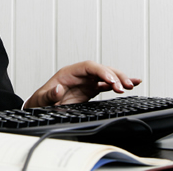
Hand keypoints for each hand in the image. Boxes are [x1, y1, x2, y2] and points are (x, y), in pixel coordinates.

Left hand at [23, 60, 141, 107]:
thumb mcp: (41, 99)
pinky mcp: (90, 90)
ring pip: (107, 75)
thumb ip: (49, 95)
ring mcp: (86, 82)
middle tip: (125, 86)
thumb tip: (58, 89)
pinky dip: (118, 85)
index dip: (101, 71)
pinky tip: (130, 85)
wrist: (40, 107)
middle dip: (115, 76)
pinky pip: (107, 85)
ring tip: (132, 84)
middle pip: (101, 69)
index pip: (89, 66)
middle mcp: (79, 75)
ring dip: (119, 79)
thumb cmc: (40, 101)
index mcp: (68, 73)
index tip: (111, 80)